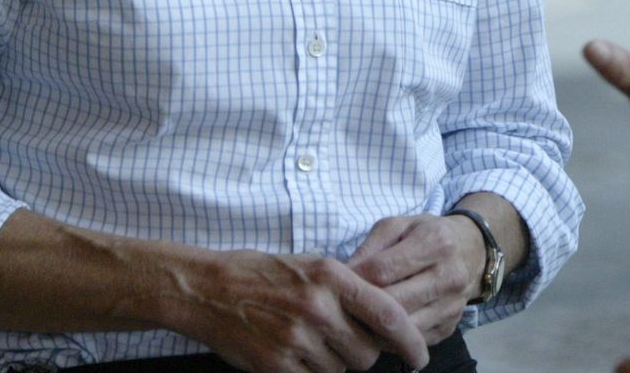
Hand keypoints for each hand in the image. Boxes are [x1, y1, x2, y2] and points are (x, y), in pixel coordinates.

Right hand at [168, 249, 427, 372]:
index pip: (389, 315)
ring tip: (313, 342)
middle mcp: (318, 308)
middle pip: (367, 352)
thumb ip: (352, 290)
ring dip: (336, 364)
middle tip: (345, 341)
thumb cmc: (267, 275)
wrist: (210, 290)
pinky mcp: (276, 364)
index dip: (411, 340)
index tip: (420, 356)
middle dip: (364, 353)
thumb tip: (389, 319)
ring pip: (341, 370)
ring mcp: (296, 338)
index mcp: (333, 278)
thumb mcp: (314, 266)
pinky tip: (296, 354)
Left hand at [347, 214, 484, 344]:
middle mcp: (449, 276)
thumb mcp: (398, 226)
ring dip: (373, 328)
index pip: (382, 270)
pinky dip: (390, 339)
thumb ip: (369, 248)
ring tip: (354, 319)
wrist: (472, 250)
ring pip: (402, 329)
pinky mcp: (450, 327)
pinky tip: (378, 327)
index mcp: (435, 242)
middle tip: (339, 306)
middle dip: (361, 307)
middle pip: (393, 304)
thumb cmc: (426, 234)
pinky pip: (411, 341)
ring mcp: (452, 306)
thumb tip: (343, 276)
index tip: (337, 281)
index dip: (354, 278)